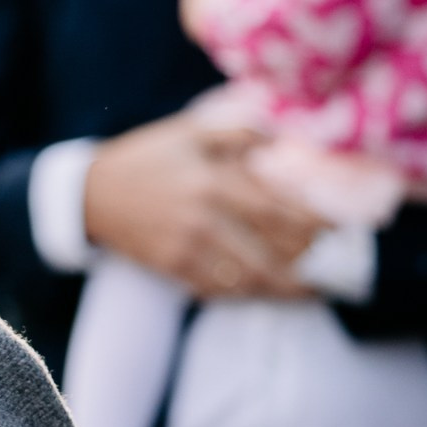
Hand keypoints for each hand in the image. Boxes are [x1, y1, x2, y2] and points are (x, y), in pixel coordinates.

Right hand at [82, 114, 325, 300]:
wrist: (88, 193)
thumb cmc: (145, 156)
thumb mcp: (188, 132)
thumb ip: (237, 133)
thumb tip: (282, 139)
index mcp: (213, 181)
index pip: (278, 209)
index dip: (313, 223)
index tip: (337, 229)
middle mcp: (204, 218)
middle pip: (270, 251)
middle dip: (304, 262)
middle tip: (325, 264)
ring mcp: (187, 248)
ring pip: (248, 279)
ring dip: (281, 288)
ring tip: (306, 290)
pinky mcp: (171, 268)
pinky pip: (218, 289)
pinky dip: (245, 293)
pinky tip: (261, 290)